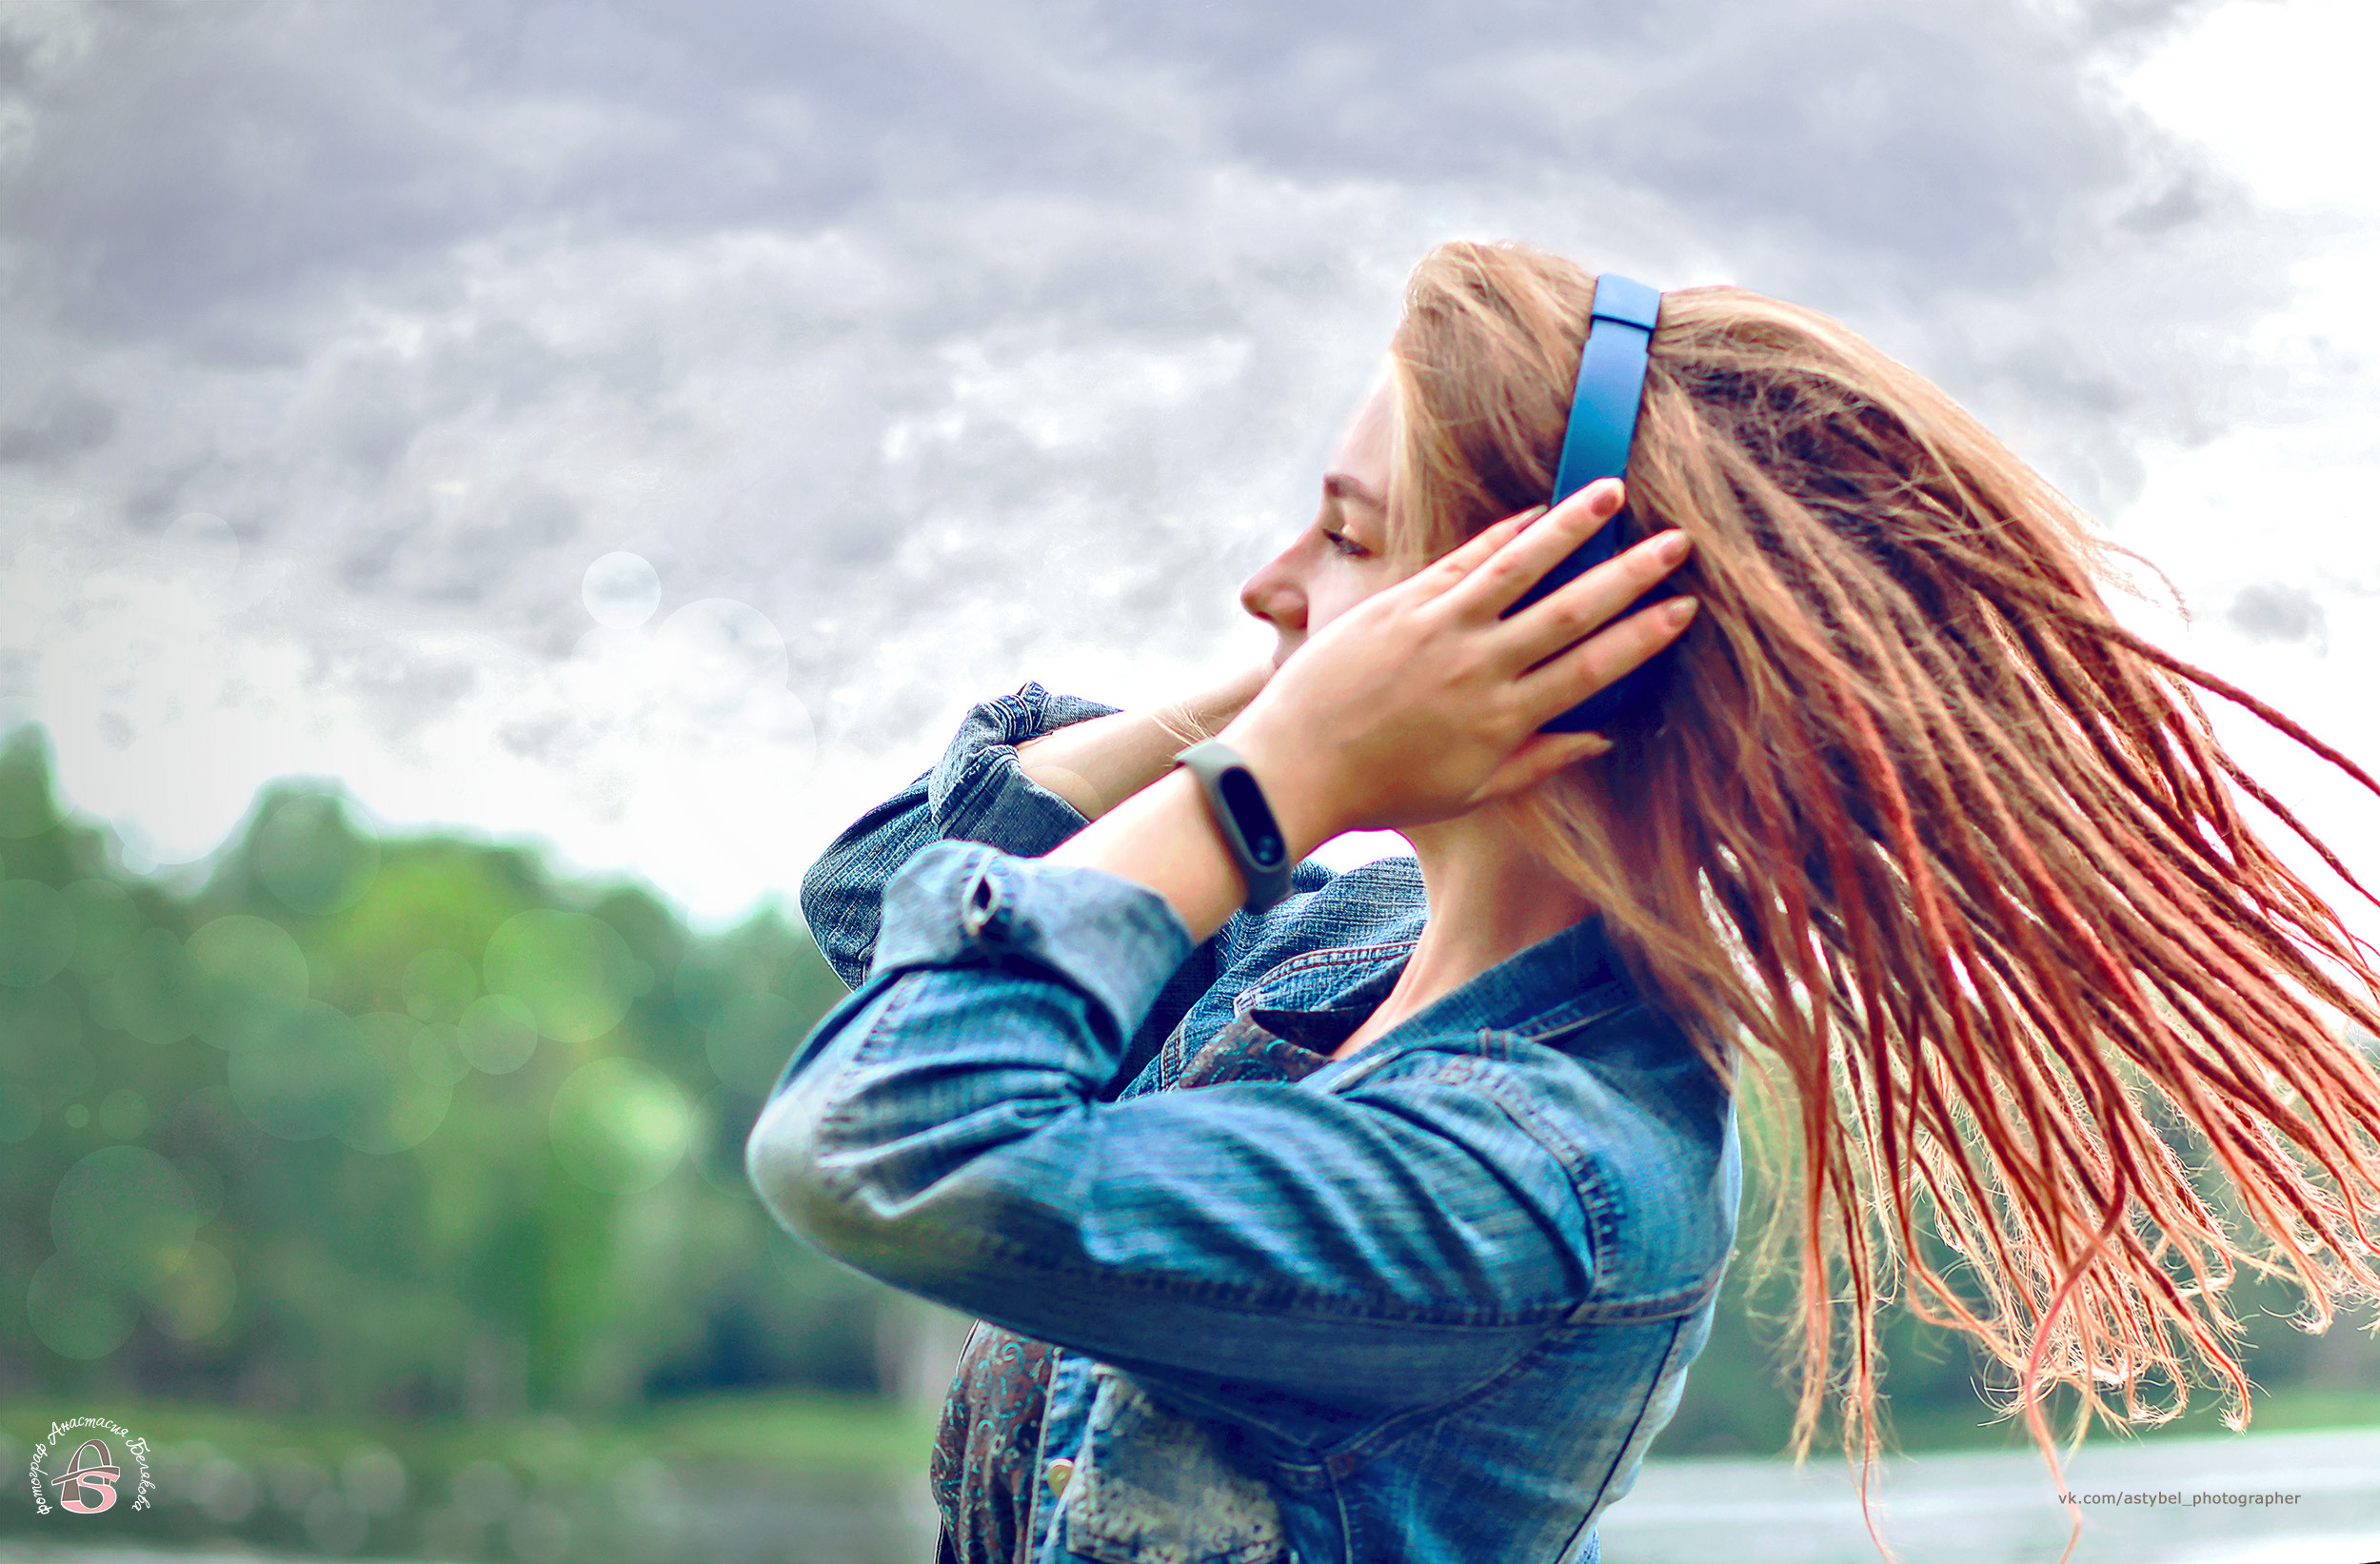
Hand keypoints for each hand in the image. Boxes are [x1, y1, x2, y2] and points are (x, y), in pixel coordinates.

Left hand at [1216, 478, 1696, 849]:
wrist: (1292, 768)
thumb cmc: (1383, 790)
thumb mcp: (1469, 793)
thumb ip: (1540, 762)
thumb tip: (1604, 737)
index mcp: (1503, 720)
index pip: (1591, 669)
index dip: (1644, 637)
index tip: (1685, 609)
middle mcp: (1480, 667)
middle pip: (1572, 610)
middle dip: (1630, 573)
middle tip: (1679, 541)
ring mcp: (1439, 628)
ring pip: (1521, 566)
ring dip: (1572, 526)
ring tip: (1613, 491)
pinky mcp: (1400, 602)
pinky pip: (1463, 557)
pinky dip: (1503, 532)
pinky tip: (1537, 509)